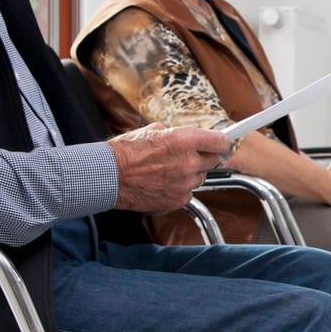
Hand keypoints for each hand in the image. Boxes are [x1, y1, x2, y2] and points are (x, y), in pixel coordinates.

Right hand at [108, 124, 230, 211]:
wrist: (109, 176)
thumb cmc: (126, 152)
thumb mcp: (153, 131)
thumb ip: (177, 135)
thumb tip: (189, 137)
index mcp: (183, 141)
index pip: (220, 142)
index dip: (221, 142)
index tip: (221, 143)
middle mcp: (188, 163)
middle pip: (214, 161)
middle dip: (204, 157)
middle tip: (188, 155)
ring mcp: (184, 184)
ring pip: (199, 178)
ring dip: (189, 174)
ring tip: (167, 170)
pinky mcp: (177, 200)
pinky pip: (188, 193)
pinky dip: (179, 189)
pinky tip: (162, 183)